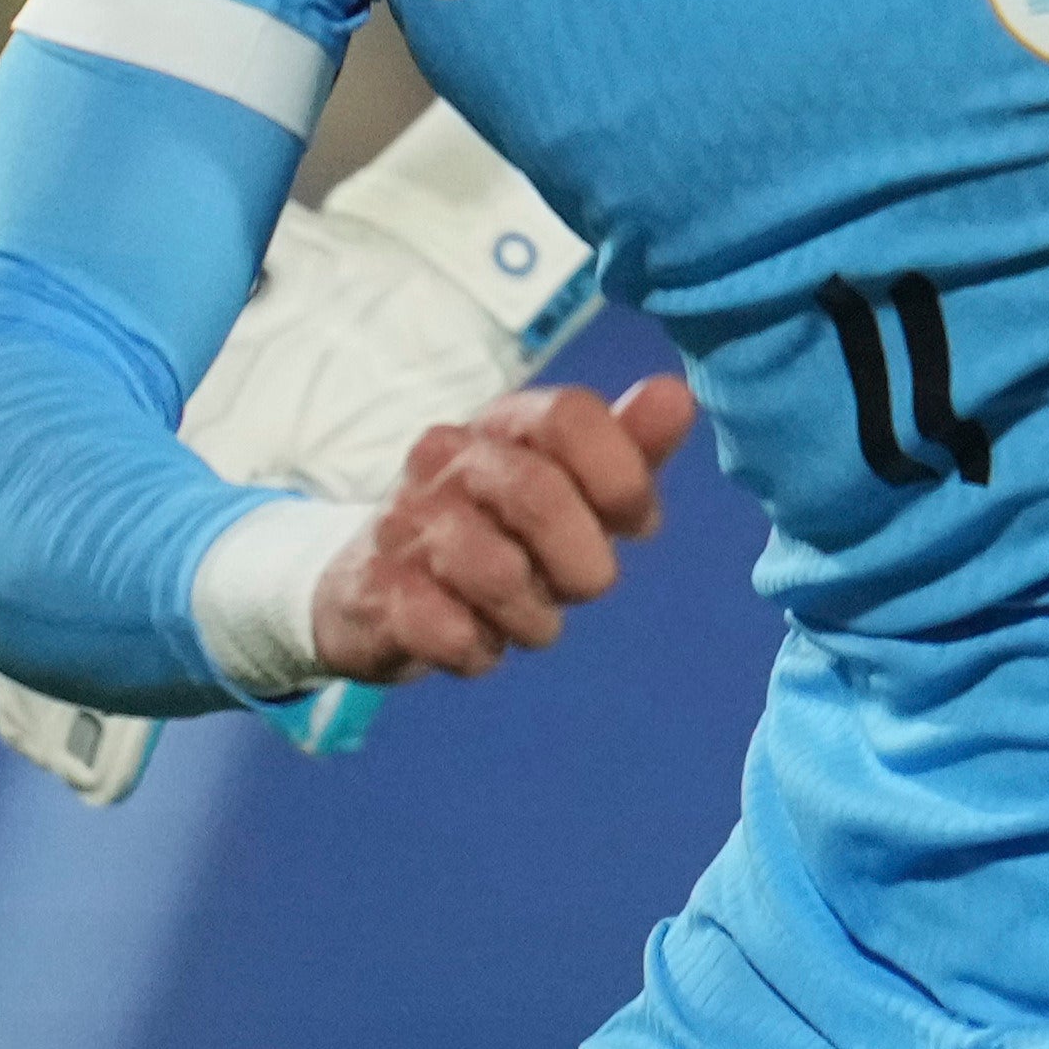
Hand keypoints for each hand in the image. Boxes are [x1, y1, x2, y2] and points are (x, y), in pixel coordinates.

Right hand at [313, 371, 698, 682]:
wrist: (371, 590)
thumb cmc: (495, 534)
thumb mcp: (569, 490)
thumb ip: (626, 450)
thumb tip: (677, 397)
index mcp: (502, 423)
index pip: (570, 416)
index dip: (622, 477)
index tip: (638, 522)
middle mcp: (444, 458)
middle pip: (539, 494)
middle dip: (583, 563)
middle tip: (583, 586)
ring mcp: (403, 523)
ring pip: (495, 573)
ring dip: (533, 618)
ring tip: (527, 619)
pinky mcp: (373, 591)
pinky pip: (450, 632)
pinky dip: (480, 651)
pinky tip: (473, 639)